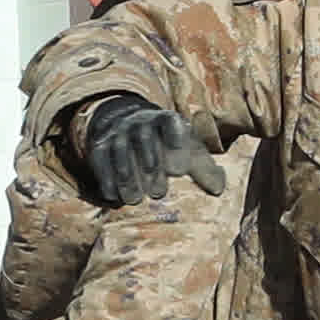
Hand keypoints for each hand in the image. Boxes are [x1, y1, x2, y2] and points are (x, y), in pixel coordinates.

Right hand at [75, 96, 216, 209]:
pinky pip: (100, 160)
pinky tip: (114, 198)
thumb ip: (204, 169)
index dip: (174, 142)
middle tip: (158, 192)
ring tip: (135, 200)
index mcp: (166, 120)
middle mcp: (140, 123)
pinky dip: (105, 179)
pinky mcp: (100, 146)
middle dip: (150, 166)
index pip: (170, 123)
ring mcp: (119, 133)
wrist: (129, 127)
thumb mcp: (188, 151)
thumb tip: (218, 190)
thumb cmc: (168, 145)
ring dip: (126, 176)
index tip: (178, 169)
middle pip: (143, 140)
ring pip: (120, 151)